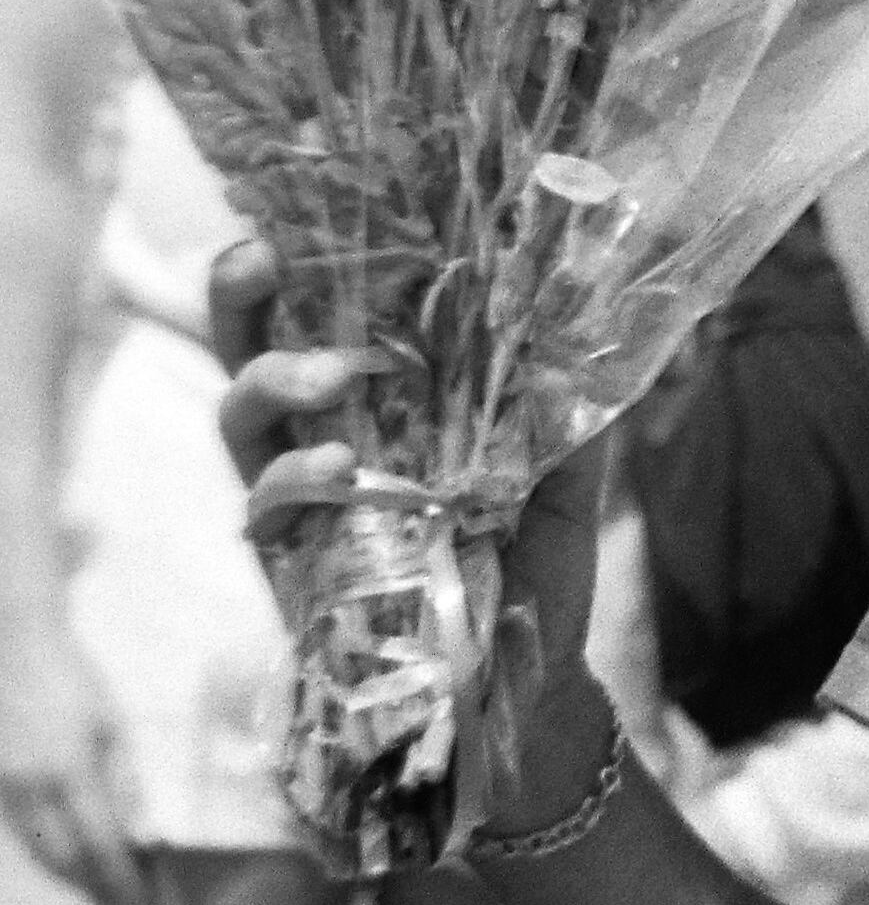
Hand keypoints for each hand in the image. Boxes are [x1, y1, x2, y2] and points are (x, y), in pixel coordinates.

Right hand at [0, 619, 142, 904]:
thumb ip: (126, 781)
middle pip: (62, 861)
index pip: (99, 846)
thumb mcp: (113, 723)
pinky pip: (22, 835)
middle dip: (93, 890)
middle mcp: (30, 790)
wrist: (12, 646)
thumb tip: (142, 833)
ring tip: (102, 891)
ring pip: (37, 852)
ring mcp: (7, 789)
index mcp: (68, 773)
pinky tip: (70, 860)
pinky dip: (48, 855)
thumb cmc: (73, 678)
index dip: (120, 882)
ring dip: (70, 878)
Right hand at [212, 242, 608, 829]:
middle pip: (250, 355)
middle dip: (239, 300)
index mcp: (386, 410)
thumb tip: (593, 324)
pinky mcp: (291, 569)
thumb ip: (568, 413)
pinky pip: (263, 511)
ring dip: (273, 381)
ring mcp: (301, 508)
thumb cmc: (536, 575)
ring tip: (328, 374)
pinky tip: (340, 464)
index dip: (306, 268)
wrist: (531, 691)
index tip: (300, 213)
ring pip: (240, 422)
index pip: (327, 321)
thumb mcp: (569, 484)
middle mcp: (327, 445)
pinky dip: (294, 477)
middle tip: (256, 255)